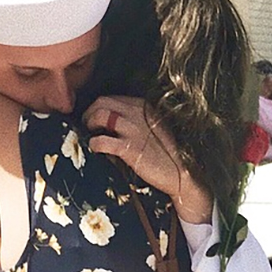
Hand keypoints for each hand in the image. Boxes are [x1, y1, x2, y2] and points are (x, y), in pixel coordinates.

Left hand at [83, 96, 211, 223]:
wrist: (183, 173)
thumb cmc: (170, 153)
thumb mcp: (155, 127)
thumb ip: (137, 121)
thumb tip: (114, 124)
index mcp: (144, 106)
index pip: (113, 98)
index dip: (99, 107)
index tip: (95, 118)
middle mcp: (137, 113)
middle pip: (102, 102)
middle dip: (90, 112)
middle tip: (87, 126)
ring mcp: (132, 129)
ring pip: (99, 115)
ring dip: (89, 125)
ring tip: (90, 135)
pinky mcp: (128, 148)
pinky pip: (101, 141)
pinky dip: (94, 144)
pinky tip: (96, 149)